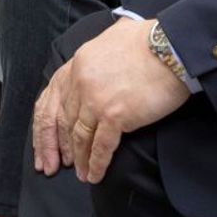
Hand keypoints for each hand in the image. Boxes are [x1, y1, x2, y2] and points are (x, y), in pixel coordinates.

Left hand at [32, 16, 190, 183]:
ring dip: (78, 159)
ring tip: (79, 173)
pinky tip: (94, 175)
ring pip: (79, 136)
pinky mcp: (115, 114)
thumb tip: (92, 67)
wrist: (172, 47)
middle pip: (61, 122)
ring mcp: (95, 100)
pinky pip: (101, 146)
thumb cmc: (147, 41)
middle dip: (56, 148)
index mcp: (75, 65)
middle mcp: (79, 83)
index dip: (45, 128)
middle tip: (53, 166)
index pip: (50, 102)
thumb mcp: (107, 41)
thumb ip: (93, 59)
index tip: (44, 146)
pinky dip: (96, 163)